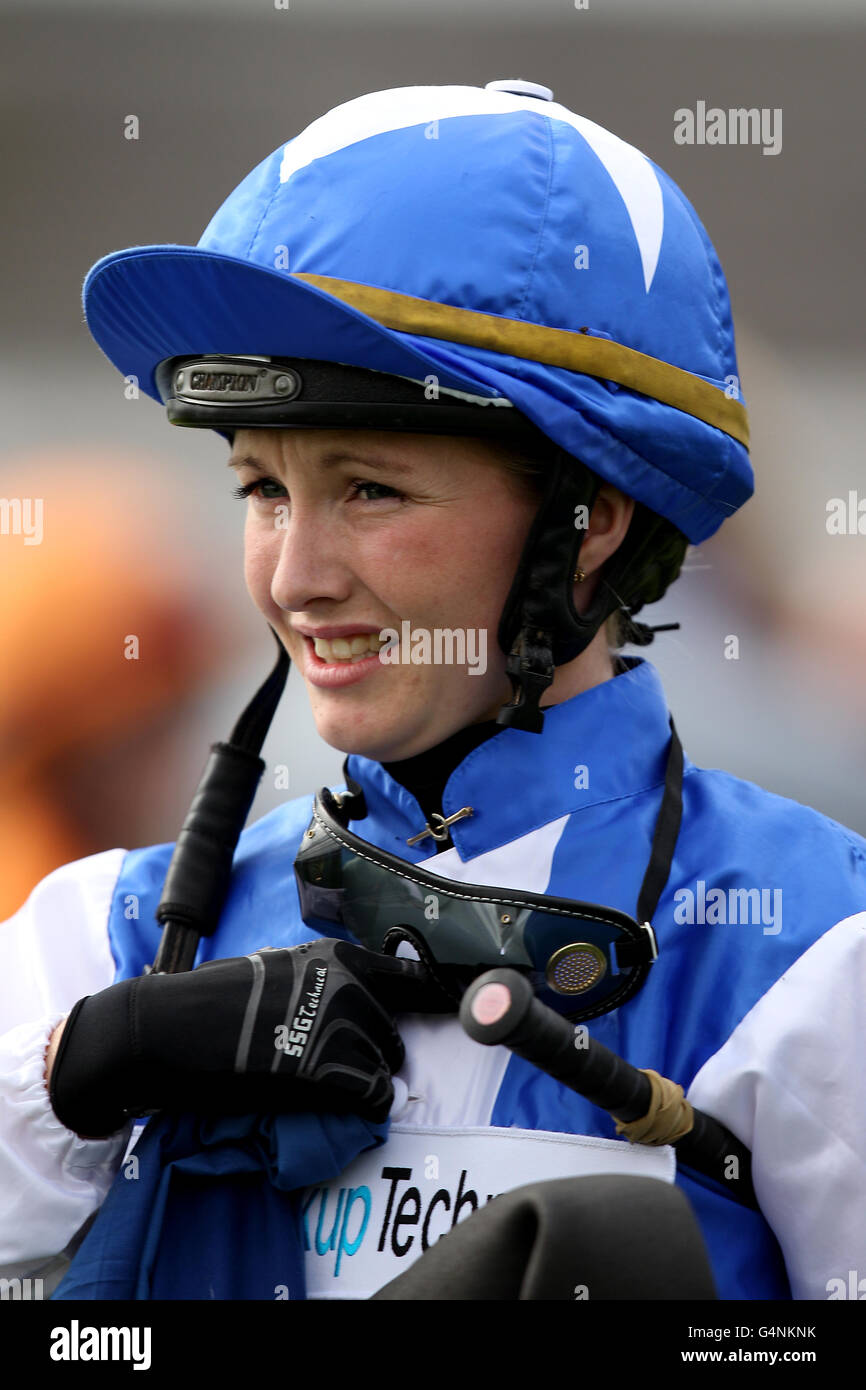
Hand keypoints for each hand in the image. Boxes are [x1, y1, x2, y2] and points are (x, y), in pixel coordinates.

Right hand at [49, 938, 453, 1136]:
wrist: (169, 1028)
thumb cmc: (212, 1001)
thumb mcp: (279, 973)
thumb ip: (323, 983)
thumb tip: (358, 1003)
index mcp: (338, 956)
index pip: (411, 977)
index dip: (439, 997)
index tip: (474, 1001)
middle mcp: (349, 983)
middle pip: (392, 1034)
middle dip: (370, 1055)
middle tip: (324, 1067)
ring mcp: (340, 1024)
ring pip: (384, 1068)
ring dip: (358, 1083)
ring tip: (309, 1083)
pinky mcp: (326, 1068)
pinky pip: (373, 1098)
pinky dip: (357, 1109)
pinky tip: (322, 1102)